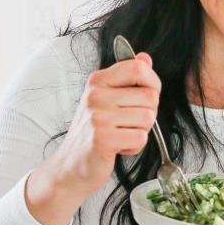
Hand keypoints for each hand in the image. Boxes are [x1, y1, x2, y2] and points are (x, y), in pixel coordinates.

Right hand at [49, 51, 161, 200]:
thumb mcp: (106, 98)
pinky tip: (118, 147)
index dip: (153, 82)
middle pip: (150, 96)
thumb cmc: (92, 131)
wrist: (70, 166)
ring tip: (121, 135)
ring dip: (141, 131)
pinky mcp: (102, 139)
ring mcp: (98, 117)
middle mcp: (96, 95)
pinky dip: (135, 146)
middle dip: (148, 113)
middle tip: (129, 123)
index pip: (138, 68)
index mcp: (98, 81)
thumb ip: (127, 78)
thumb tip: (145, 58)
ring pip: (148, 118)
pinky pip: (140, 138)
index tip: (147, 96)